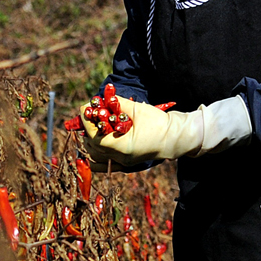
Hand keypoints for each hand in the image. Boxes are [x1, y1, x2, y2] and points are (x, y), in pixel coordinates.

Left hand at [84, 96, 205, 164]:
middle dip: (88, 129)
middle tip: (90, 114)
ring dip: (91, 140)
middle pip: (93, 147)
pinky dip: (95, 156)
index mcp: (123, 147)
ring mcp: (124, 163)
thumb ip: (117, 103)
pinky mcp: (126, 162)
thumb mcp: (137, 109)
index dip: (87, 122)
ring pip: (97, 156)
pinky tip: (91, 145)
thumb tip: (101, 97)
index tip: (85, 109)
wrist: (175, 138)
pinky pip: (104, 164)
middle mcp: (121, 158)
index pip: (95, 137)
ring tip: (93, 125)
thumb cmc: (159, 123)